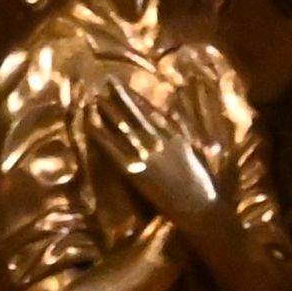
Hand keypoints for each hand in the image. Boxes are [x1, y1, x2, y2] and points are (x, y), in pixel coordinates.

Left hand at [100, 84, 228, 236]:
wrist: (200, 210)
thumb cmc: (200, 185)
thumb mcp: (194, 153)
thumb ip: (181, 134)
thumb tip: (170, 115)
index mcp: (175, 136)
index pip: (152, 111)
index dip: (137, 97)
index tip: (125, 86)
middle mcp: (160, 141)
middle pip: (135, 114)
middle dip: (120, 96)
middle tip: (106, 81)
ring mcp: (147, 156)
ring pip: (123, 127)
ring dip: (108, 111)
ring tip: (95, 98)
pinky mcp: (136, 171)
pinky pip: (113, 150)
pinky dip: (101, 136)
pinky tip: (90, 125)